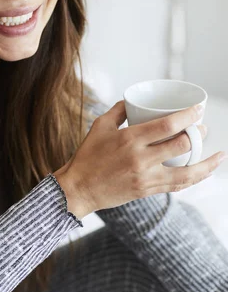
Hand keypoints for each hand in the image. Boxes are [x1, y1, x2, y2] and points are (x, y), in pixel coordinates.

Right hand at [53, 101, 225, 217]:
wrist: (78, 189)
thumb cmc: (87, 156)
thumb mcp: (99, 126)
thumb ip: (119, 110)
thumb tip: (135, 100)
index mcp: (129, 139)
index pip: (168, 125)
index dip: (188, 116)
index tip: (199, 109)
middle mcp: (140, 158)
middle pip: (181, 145)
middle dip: (198, 134)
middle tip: (202, 128)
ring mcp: (145, 177)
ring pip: (186, 172)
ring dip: (206, 163)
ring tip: (218, 155)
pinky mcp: (146, 190)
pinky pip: (177, 185)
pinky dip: (194, 178)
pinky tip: (204, 172)